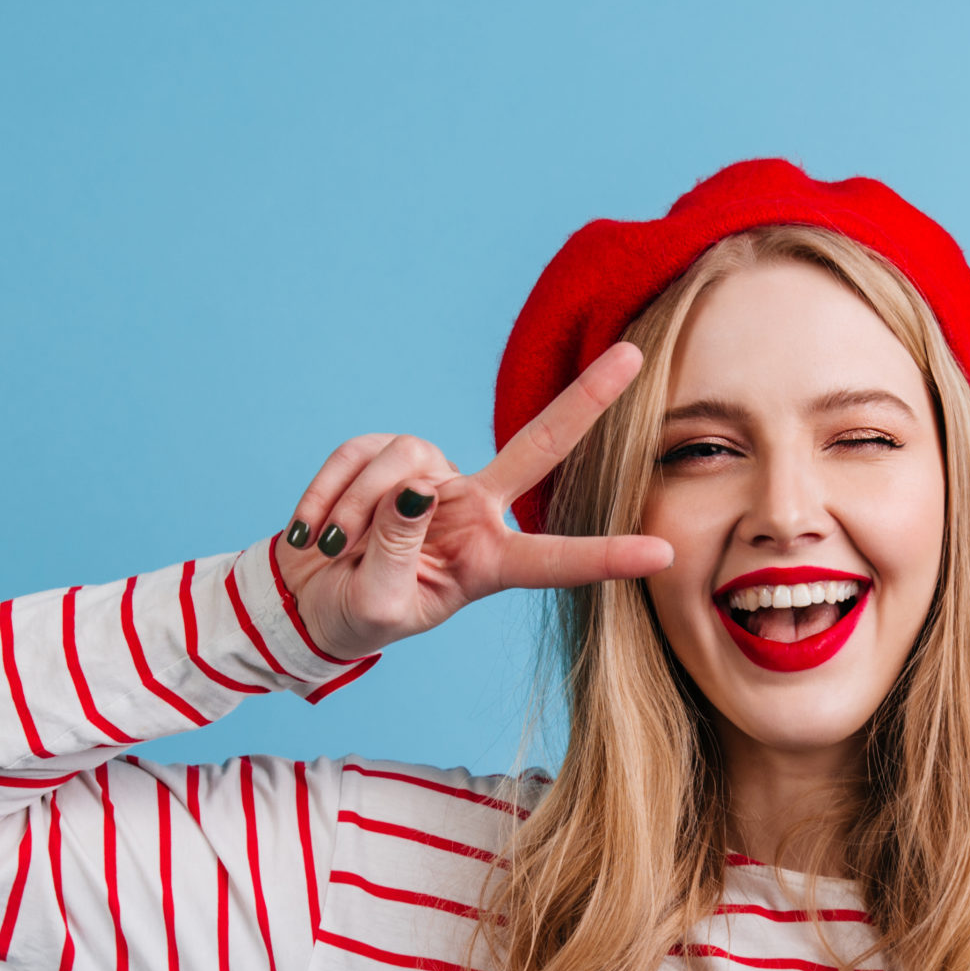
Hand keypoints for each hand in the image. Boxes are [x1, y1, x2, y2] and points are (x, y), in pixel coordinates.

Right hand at [275, 343, 672, 660]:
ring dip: (356, 509)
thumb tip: (413, 489)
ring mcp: (434, 477)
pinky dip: (327, 492)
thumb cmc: (356, 613)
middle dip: (586, 399)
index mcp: (489, 564)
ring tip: (335, 546)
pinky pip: (359, 456)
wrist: (306, 599)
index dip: (606, 557)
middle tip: (636, 357)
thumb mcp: (379, 602)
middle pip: (539, 446)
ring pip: (405, 465)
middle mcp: (475, 511)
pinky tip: (314, 528)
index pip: (555, 561)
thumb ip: (398, 550)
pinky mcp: (388, 454)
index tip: (663, 554)